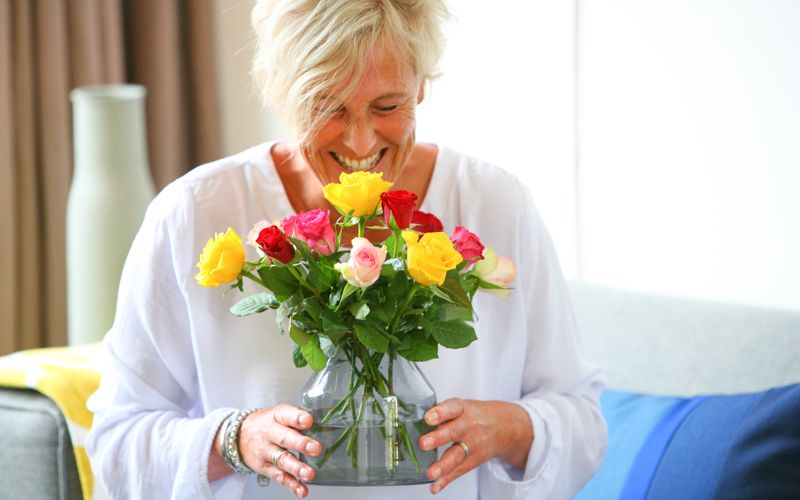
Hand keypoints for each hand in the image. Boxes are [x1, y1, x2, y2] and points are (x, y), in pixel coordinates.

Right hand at [238, 404, 321, 497]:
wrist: (238, 436)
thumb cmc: (266, 423)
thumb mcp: (279, 413)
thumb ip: (299, 416)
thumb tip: (328, 412)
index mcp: (276, 416)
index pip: (286, 415)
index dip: (297, 418)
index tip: (309, 421)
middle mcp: (270, 434)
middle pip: (285, 438)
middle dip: (301, 444)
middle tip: (316, 449)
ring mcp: (266, 452)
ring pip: (282, 460)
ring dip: (297, 468)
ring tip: (310, 474)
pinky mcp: (265, 468)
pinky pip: (279, 477)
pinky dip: (291, 485)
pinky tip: (302, 490)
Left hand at [418, 398, 532, 493]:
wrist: (504, 427)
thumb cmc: (475, 415)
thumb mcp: (462, 407)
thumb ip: (441, 413)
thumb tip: (414, 418)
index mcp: (463, 410)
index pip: (452, 409)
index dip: (440, 413)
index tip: (428, 418)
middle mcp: (468, 427)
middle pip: (453, 432)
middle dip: (438, 438)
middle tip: (423, 443)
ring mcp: (472, 445)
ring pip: (457, 456)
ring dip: (443, 466)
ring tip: (431, 473)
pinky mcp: (473, 460)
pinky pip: (459, 471)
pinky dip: (446, 480)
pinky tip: (435, 486)